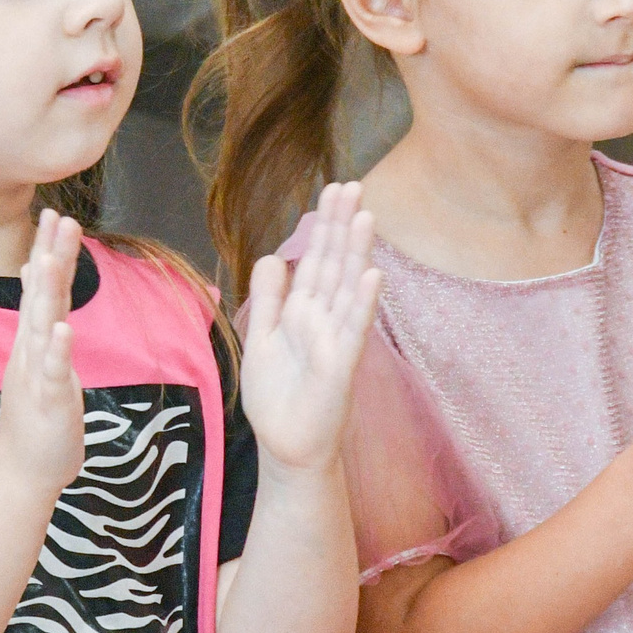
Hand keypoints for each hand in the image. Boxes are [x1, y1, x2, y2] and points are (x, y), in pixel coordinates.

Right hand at [0, 211, 85, 495]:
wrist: (24, 468)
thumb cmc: (36, 410)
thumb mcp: (38, 355)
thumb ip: (38, 314)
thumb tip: (36, 270)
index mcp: (33, 339)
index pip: (40, 287)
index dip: (46, 250)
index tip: (52, 212)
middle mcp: (31, 350)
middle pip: (40, 296)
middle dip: (49, 256)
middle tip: (56, 217)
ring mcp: (37, 374)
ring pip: (42, 327)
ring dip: (47, 293)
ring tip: (50, 259)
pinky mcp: (48, 401)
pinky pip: (52, 373)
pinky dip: (57, 351)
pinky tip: (63, 329)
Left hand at [240, 183, 382, 472]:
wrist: (286, 446)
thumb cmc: (277, 396)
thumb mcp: (260, 338)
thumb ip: (267, 299)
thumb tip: (271, 256)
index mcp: (304, 311)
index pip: (317, 259)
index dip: (325, 226)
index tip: (333, 190)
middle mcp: (325, 319)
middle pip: (335, 264)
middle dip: (342, 226)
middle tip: (353, 185)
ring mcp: (336, 340)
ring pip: (347, 288)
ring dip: (357, 253)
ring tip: (367, 216)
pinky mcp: (341, 366)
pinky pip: (353, 330)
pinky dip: (361, 303)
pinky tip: (372, 276)